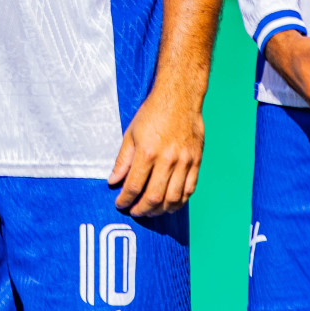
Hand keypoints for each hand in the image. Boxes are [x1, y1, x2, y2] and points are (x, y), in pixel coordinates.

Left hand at [108, 90, 203, 216]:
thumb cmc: (152, 114)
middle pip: (154, 197)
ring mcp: (184, 162)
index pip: (134, 186)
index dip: (125, 200)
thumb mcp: (130, 134)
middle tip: (135, 211)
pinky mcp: (196, 162)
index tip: (120, 204)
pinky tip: (170, 204)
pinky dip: (179, 201)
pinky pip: (189, 189)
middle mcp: (167, 160)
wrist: (179, 99)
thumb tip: (113, 181)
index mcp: (147, 153)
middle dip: (142, 209)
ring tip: (151, 211)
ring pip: (174, 198)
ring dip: (160, 210)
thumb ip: (122, 161)